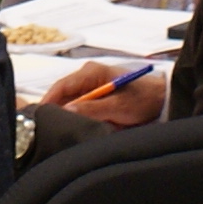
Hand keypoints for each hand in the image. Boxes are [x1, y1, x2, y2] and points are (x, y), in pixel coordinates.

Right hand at [36, 62, 167, 130]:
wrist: (162, 100)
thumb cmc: (144, 99)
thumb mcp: (118, 106)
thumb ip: (92, 108)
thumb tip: (67, 109)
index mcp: (91, 72)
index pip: (60, 86)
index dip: (48, 102)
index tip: (40, 117)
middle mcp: (88, 77)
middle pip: (62, 96)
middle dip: (58, 112)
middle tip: (52, 129)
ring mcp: (91, 86)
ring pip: (70, 103)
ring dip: (70, 116)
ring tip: (67, 130)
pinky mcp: (95, 97)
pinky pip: (79, 108)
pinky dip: (79, 118)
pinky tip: (80, 127)